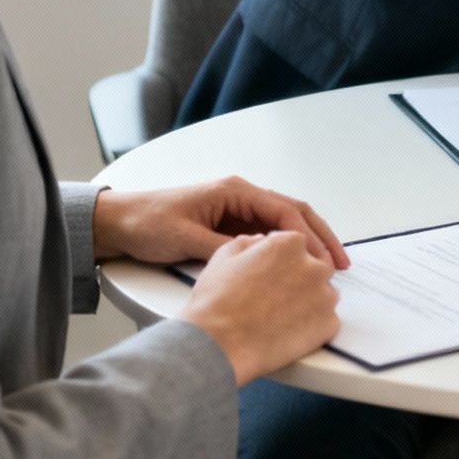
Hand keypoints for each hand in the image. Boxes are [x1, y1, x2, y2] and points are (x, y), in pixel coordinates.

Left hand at [92, 176, 347, 269]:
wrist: (118, 222)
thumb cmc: (147, 222)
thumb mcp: (185, 238)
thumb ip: (223, 249)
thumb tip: (257, 261)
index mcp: (234, 191)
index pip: (284, 211)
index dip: (307, 237)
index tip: (322, 260)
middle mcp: (241, 196)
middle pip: (293, 213)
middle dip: (320, 237)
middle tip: (340, 263)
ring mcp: (237, 210)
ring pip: (284, 224)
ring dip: (307, 243)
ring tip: (326, 267)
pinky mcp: (231, 226)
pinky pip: (268, 235)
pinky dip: (287, 249)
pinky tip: (295, 267)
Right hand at [178, 232, 341, 384]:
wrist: (220, 344)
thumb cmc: (216, 302)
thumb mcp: (224, 257)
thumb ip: (248, 242)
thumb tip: (261, 241)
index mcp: (289, 244)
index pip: (298, 244)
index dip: (283, 260)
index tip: (274, 273)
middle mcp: (313, 266)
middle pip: (315, 267)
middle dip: (300, 278)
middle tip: (277, 296)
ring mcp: (324, 296)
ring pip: (324, 293)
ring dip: (309, 300)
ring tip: (282, 316)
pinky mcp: (329, 324)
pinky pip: (326, 320)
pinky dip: (313, 325)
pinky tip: (289, 331)